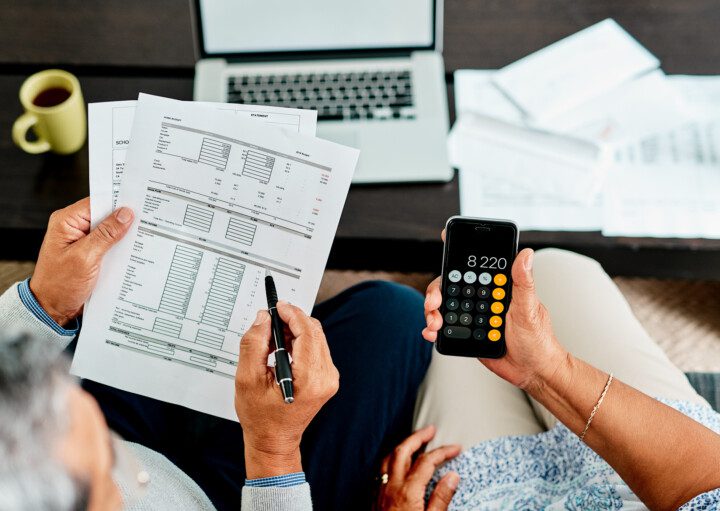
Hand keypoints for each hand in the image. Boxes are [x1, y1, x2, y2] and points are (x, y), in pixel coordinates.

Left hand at [30, 198, 133, 325]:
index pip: (97, 202)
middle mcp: (74, 227)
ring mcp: (83, 240)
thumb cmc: (59, 285)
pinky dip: (120, 248)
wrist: (53, 309)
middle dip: (124, 220)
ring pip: (109, 230)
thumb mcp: (85, 257)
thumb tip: (125, 214)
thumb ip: (106, 234)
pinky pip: (109, 244)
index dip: (118, 202)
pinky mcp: (90, 253)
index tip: (139, 204)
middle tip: (145, 222)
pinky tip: (132, 251)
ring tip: (141, 238)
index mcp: (66, 221)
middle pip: (105, 215)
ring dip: (123, 236)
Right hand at [235, 302, 339, 477]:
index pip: (307, 332)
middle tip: (270, 321)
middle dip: (292, 320)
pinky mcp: (327, 378)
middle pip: (314, 332)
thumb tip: (263, 319)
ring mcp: (329, 378)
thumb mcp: (248, 379)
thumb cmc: (261, 417)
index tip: (278, 306)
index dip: (292, 314)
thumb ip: (254, 344)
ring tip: (272, 338)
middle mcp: (325, 377)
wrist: (274, 441)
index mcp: (310, 379)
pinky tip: (283, 349)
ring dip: (296, 331)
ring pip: (316, 338)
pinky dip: (300, 342)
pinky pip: (316, 348)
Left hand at [377, 425, 459, 510]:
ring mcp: (380, 491)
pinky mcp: (373, 498)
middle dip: (417, 437)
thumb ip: (441, 498)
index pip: (427, 462)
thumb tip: (452, 477)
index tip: (455, 448)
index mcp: (408, 491)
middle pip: (402, 451)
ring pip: (388, 458)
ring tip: (413, 441)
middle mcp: (391, 486)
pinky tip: (396, 462)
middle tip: (430, 430)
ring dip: (402, 446)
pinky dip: (390, 459)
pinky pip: (380, 470)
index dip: (442, 451)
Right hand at [423, 239, 567, 390]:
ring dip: (433, 312)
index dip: (457, 255)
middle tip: (434, 302)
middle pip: (451, 286)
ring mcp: (472, 316)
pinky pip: (445, 328)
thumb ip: (523, 282)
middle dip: (437, 291)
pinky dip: (433, 329)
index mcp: (497, 288)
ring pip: (444, 306)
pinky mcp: (466, 334)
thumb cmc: (538, 339)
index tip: (445, 243)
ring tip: (434, 323)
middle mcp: (482, 299)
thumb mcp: (529, 309)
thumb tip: (525, 254)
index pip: (474, 267)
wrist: (532, 370)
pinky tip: (431, 332)